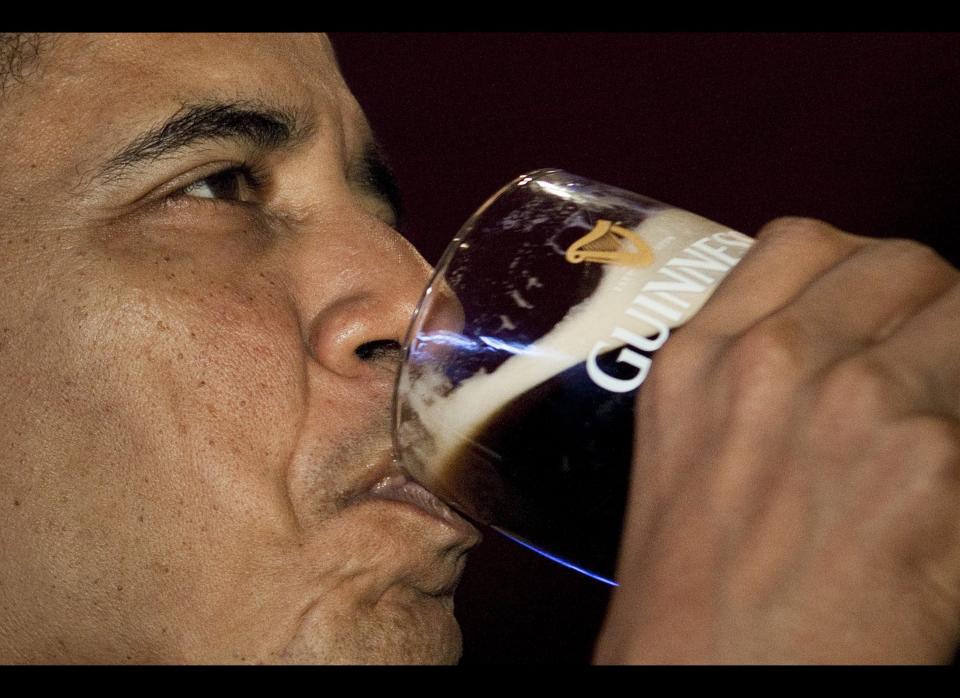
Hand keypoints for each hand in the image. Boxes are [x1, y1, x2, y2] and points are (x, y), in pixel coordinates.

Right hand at [594, 217, 959, 663]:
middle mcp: (776, 361)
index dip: (857, 268)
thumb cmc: (693, 594)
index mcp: (701, 359)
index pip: (802, 242)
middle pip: (901, 263)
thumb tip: (847, 347)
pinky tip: (949, 493)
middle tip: (932, 369)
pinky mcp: (941, 466)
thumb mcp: (686, 454)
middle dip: (931, 306)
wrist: (707, 683)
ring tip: (937, 438)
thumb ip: (750, 380)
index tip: (879, 306)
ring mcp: (861, 402)